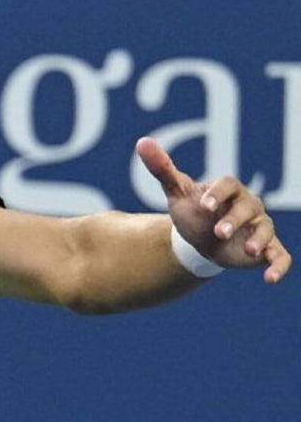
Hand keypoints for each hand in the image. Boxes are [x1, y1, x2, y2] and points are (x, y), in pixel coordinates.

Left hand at [136, 137, 290, 283]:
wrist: (200, 239)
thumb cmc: (192, 211)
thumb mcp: (176, 191)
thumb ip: (162, 168)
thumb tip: (142, 142)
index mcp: (228, 190)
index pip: (228, 185)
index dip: (218, 194)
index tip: (204, 206)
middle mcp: (248, 206)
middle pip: (248, 207)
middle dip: (234, 219)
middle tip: (218, 232)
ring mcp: (258, 228)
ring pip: (266, 230)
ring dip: (259, 240)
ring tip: (248, 251)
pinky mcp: (266, 250)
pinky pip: (280, 256)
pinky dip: (279, 266)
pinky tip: (270, 279)